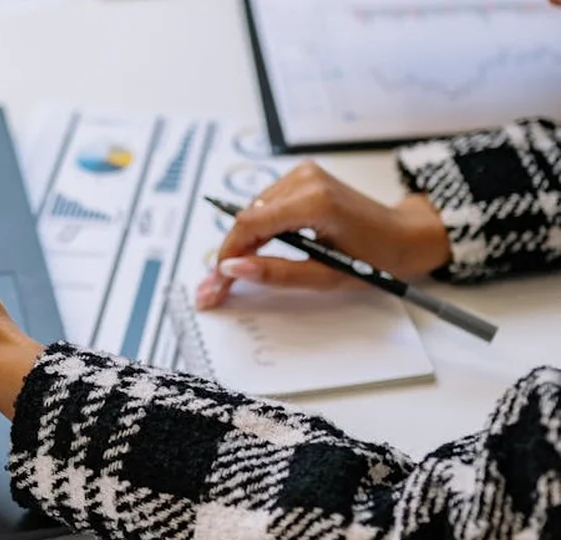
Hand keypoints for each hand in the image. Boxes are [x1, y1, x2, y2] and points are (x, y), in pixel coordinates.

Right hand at [196, 161, 451, 309]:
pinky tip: (252, 253)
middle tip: (215, 286)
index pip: (251, 225)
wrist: (404, 235)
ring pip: (253, 212)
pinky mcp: (303, 177)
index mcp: (315, 201)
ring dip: (241, 244)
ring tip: (231, 274)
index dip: (227, 255)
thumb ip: (276, 273)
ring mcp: (304, 174)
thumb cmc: (376, 257)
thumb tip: (234, 269)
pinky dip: (256, 231)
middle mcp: (306, 179)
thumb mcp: (325, 275)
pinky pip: (265, 206)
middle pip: (247, 218)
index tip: (215, 282)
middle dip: (230, 254)